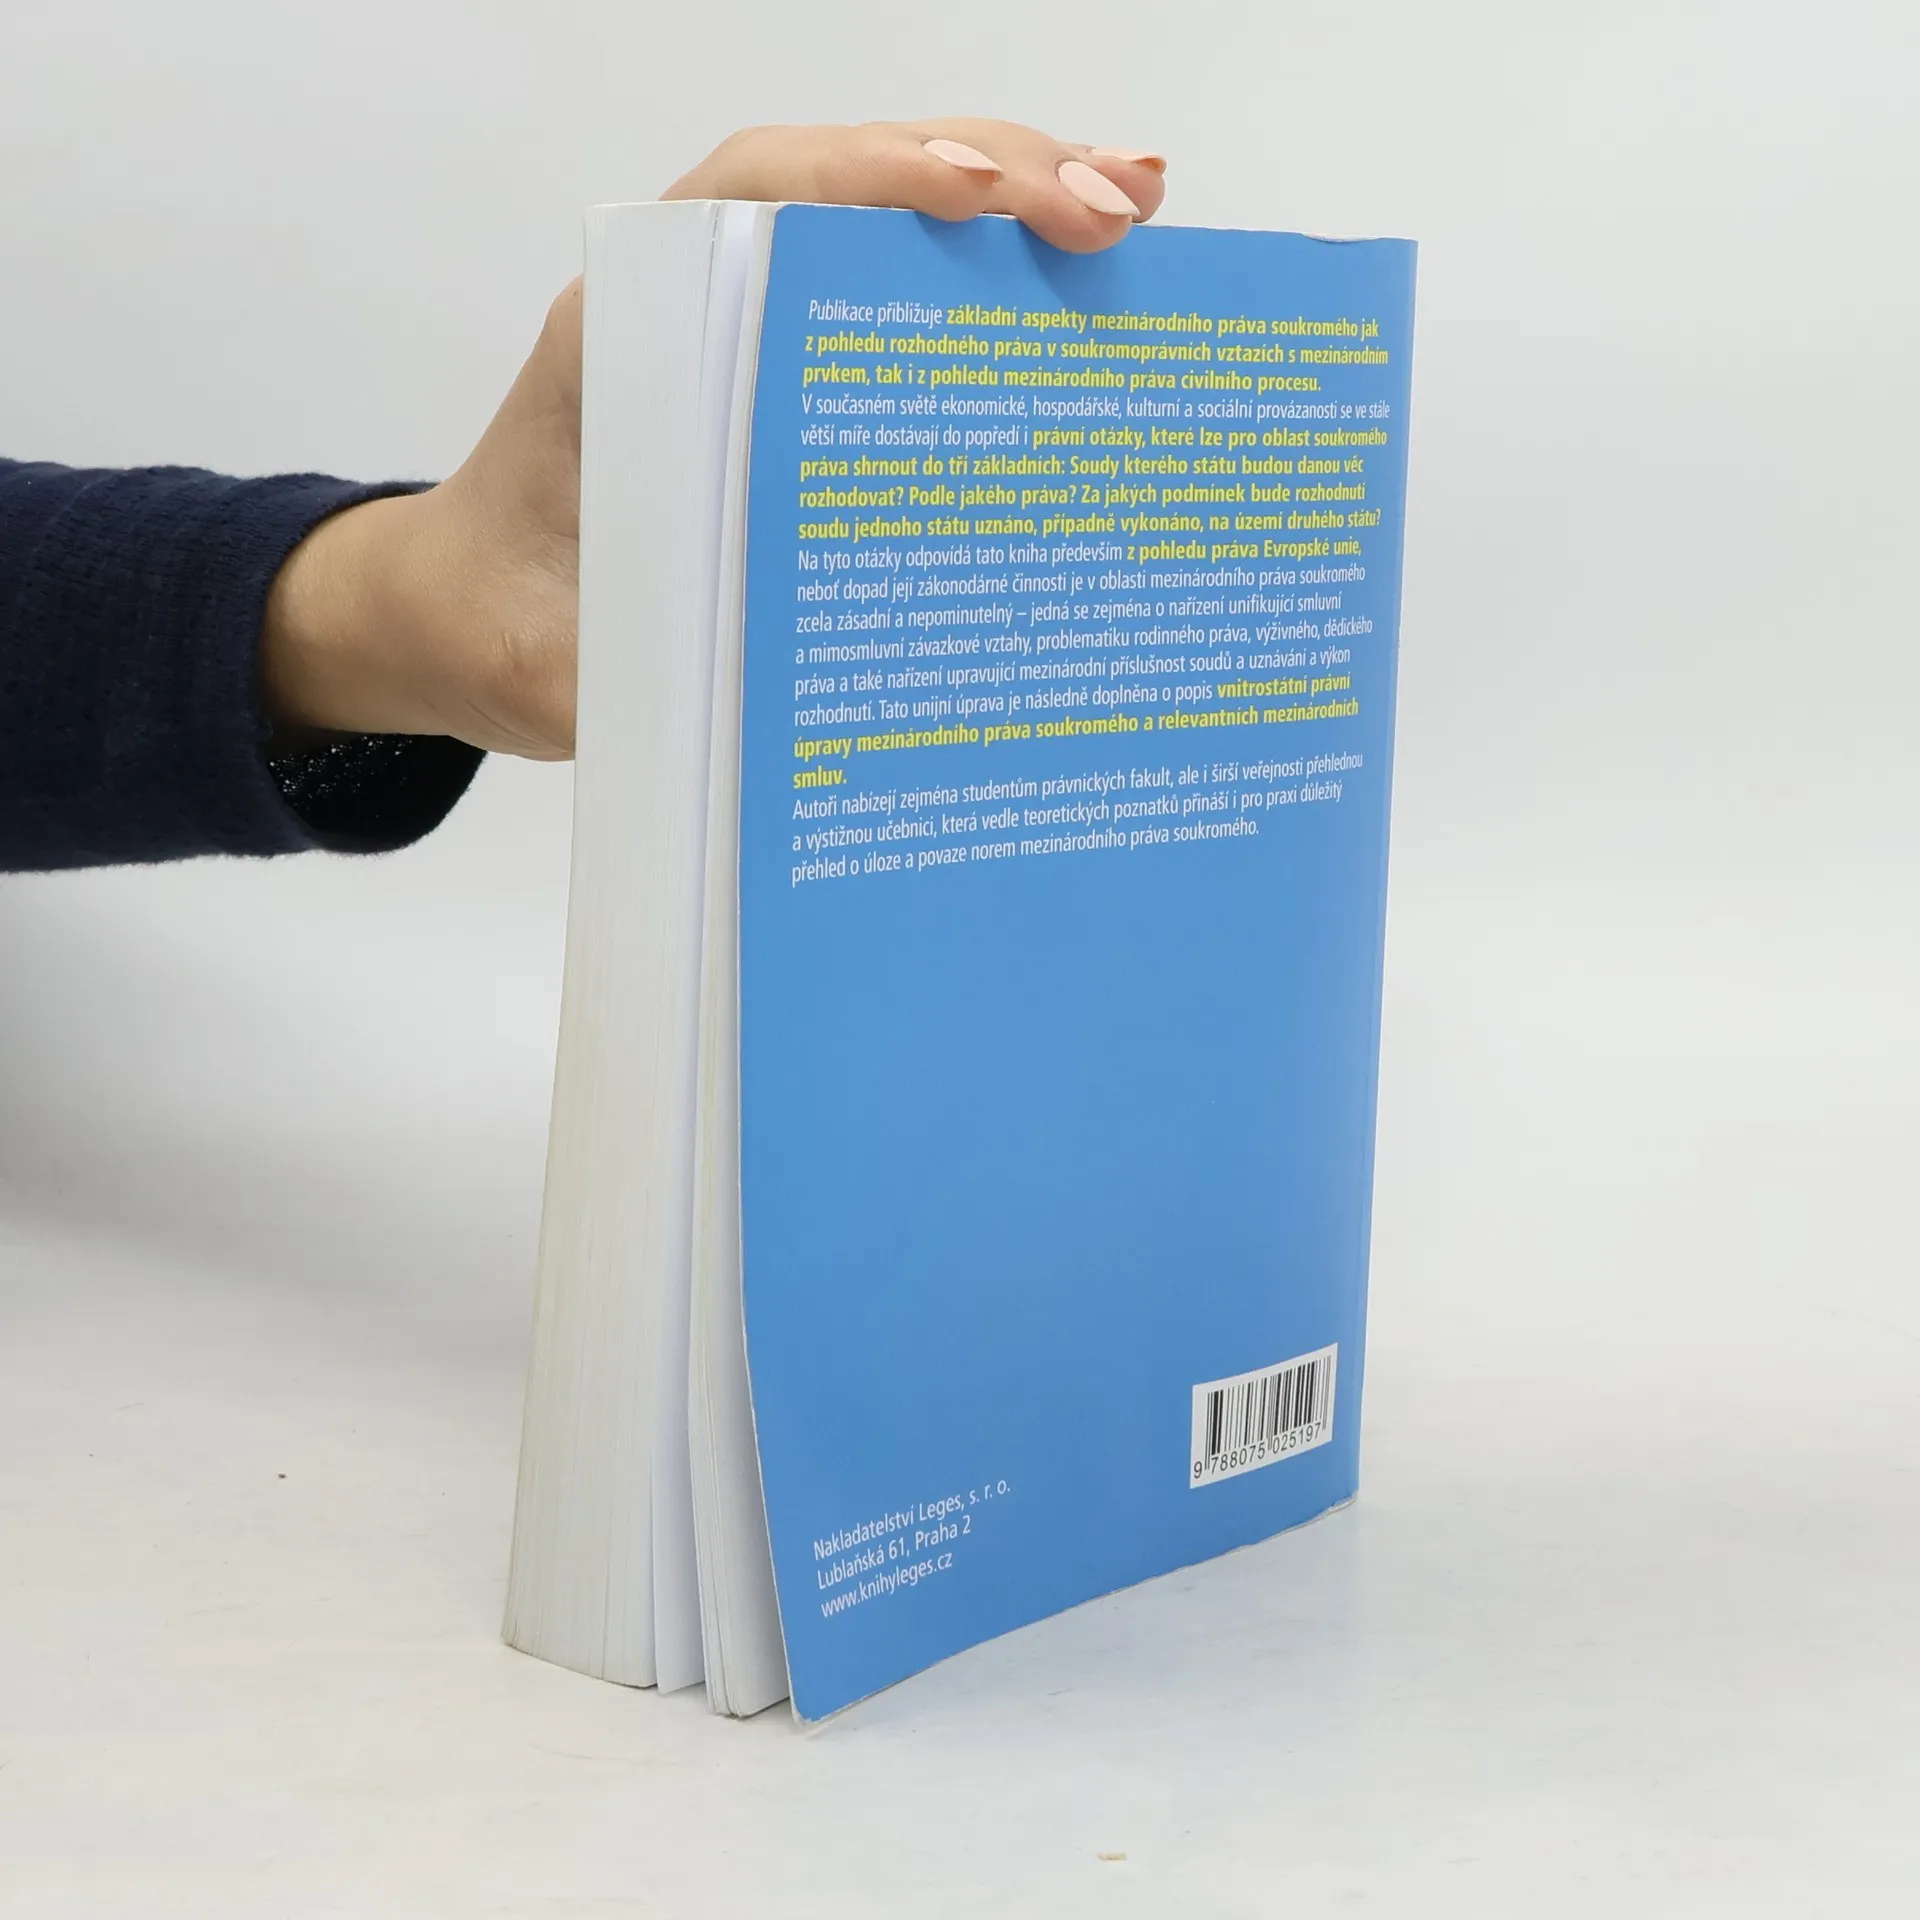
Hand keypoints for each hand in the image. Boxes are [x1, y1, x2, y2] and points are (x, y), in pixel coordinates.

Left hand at [260, 121, 1167, 760]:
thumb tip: (765, 720)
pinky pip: (901, 302)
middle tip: (1123, 213)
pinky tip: (1088, 294)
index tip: (974, 201)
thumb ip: (629, 684)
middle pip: (853, 187)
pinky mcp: (792, 375)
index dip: (869, 183)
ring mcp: (750, 328)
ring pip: (893, 230)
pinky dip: (997, 288)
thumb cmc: (505, 623)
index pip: (755, 201)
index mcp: (625, 335)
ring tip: (1139, 220)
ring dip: (1020, 211)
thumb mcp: (555, 669)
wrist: (463, 616)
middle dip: (997, 179)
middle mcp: (692, 301)